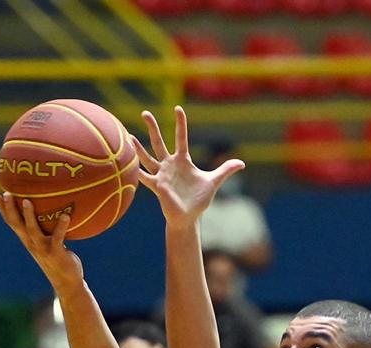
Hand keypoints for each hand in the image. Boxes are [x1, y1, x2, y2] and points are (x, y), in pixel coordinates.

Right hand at [0, 192, 84, 290]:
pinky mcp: (55, 253)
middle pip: (16, 224)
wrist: (67, 283)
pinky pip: (58, 237)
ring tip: (27, 200)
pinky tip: (66, 215)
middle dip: (9, 209)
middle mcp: (31, 244)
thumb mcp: (49, 243)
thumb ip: (47, 229)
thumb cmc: (60, 259)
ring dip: (28, 216)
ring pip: (32, 230)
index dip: (2, 209)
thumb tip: (53, 209)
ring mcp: (42, 249)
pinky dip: (61, 226)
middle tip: (6, 193)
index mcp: (28, 240)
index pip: (11, 222)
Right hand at [132, 105, 244, 230]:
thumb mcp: (213, 182)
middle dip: (153, 128)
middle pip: (159, 142)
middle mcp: (170, 165)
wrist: (189, 217)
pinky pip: (145, 178)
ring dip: (138, 148)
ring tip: (128, 137)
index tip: (178, 109)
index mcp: (183, 161)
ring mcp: (162, 175)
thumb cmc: (198, 199)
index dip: (180, 123)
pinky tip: (128, 166)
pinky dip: (137, 173)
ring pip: (147, 158)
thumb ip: (225, 170)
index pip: (181, 137)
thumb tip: (242, 163)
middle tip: (145, 112)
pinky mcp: (158, 187)